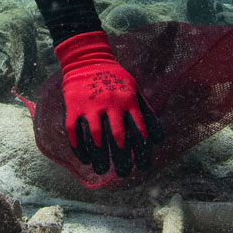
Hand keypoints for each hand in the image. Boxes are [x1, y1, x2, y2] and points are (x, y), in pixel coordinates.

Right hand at [54, 31, 159, 177]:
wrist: (87, 60)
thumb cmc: (115, 79)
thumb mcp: (135, 90)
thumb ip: (146, 113)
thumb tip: (158, 140)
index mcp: (129, 100)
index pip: (139, 130)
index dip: (142, 151)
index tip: (142, 167)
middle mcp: (112, 104)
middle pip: (119, 137)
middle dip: (122, 159)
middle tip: (123, 173)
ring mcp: (91, 105)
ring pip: (96, 137)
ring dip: (99, 156)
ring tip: (101, 169)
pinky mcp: (74, 107)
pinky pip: (75, 132)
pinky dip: (79, 148)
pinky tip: (84, 159)